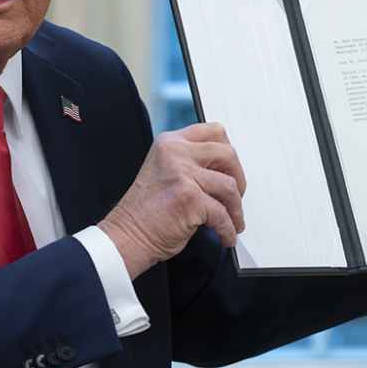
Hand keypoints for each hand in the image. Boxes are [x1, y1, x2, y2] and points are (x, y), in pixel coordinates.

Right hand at [98, 122, 245, 278]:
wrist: (128, 234)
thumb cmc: (145, 209)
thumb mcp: (164, 170)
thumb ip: (190, 161)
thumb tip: (225, 170)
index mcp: (169, 142)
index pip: (214, 131)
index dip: (228, 151)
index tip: (230, 170)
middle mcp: (175, 152)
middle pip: (227, 153)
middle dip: (238, 177)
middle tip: (235, 196)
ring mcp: (182, 174)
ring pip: (230, 186)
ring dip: (236, 209)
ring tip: (232, 221)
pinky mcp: (190, 198)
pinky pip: (223, 214)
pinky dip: (228, 229)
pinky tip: (224, 235)